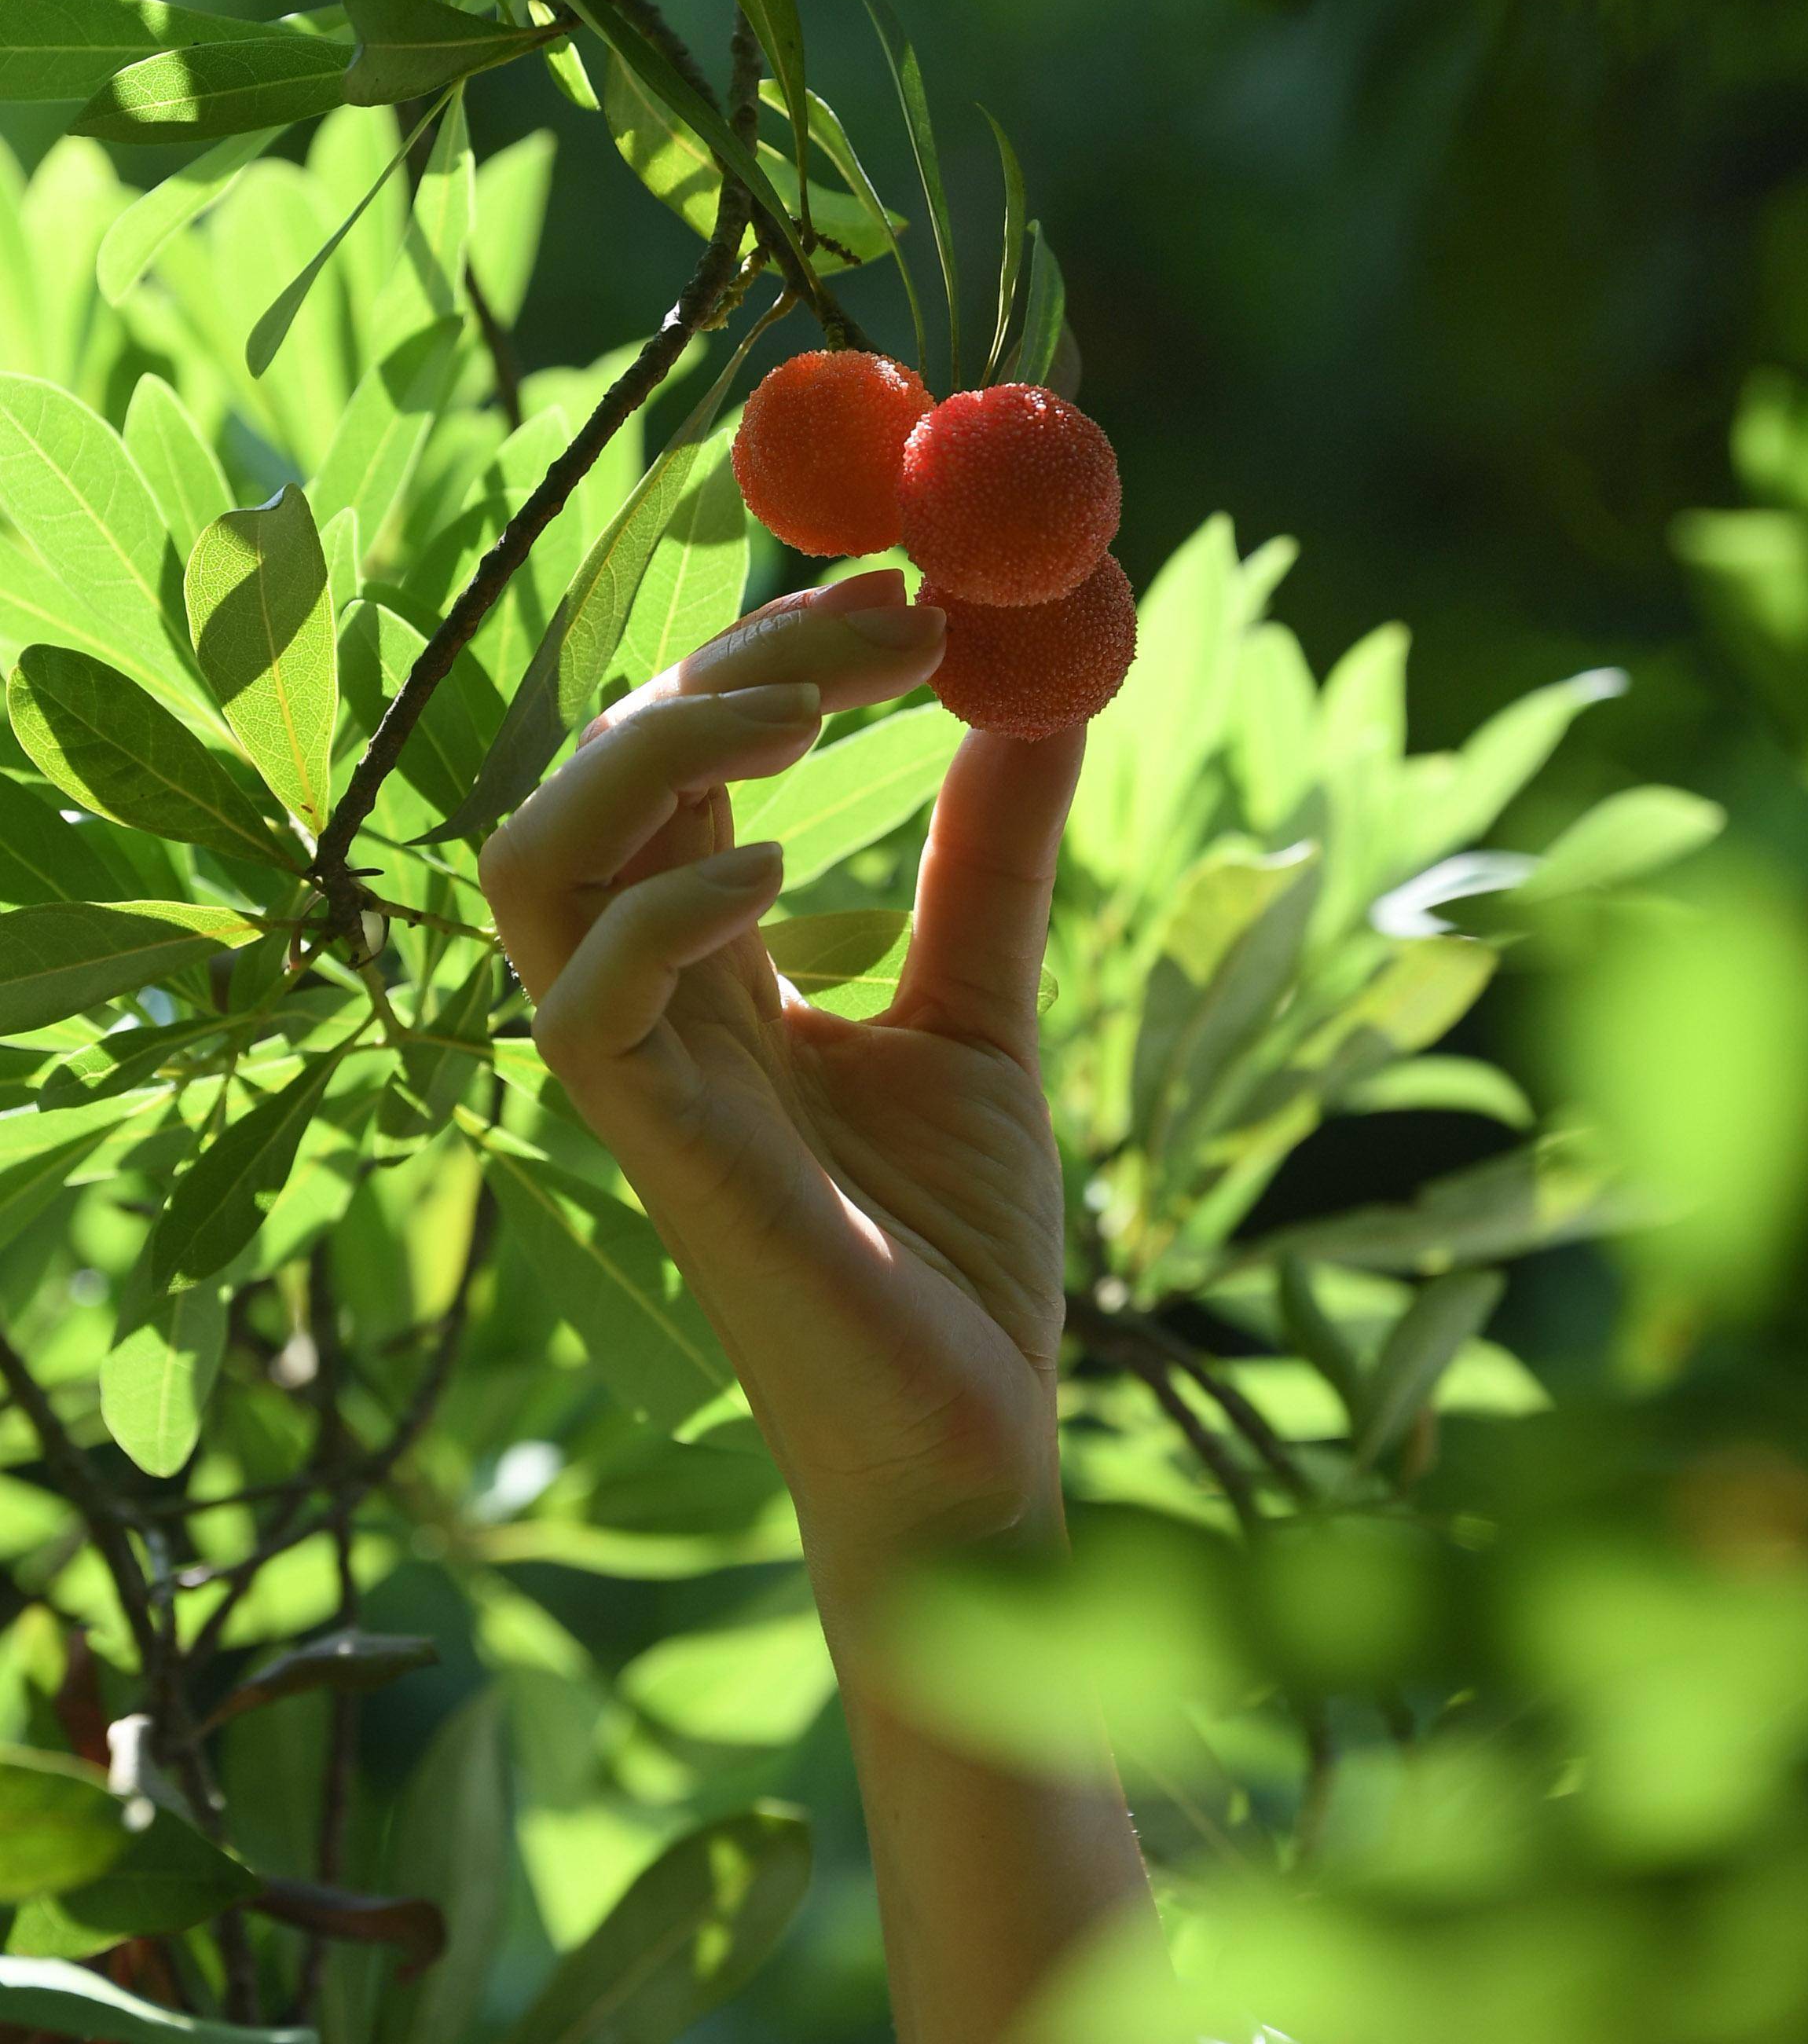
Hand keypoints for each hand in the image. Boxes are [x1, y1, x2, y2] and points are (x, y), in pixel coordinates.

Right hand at [480, 570, 1084, 1575]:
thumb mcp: (983, 1011)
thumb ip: (985, 860)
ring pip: (534, 871)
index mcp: (710, 970)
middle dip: (719, 667)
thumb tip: (1037, 689)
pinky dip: (661, 915)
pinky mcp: (669, 1170)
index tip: (900, 586)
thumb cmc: (959, 1259)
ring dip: (650, 758)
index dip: (762, 656)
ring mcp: (644, 1089)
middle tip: (884, 618)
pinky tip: (772, 877)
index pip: (671, 766)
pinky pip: (585, 1013)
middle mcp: (652, 1011)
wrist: (977, 1457)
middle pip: (592, 781)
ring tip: (798, 713)